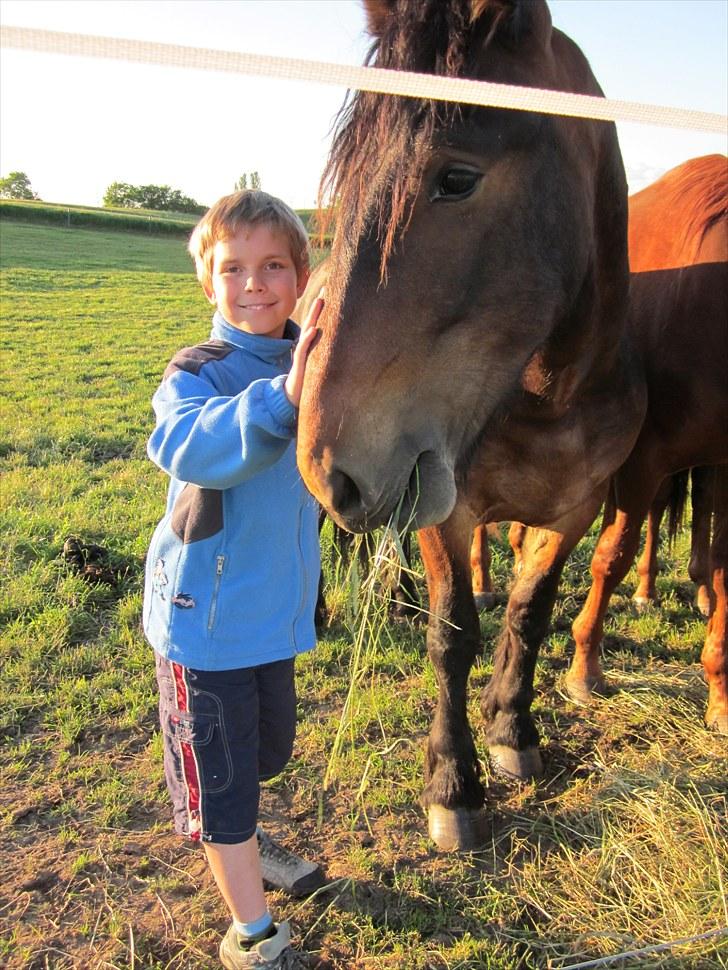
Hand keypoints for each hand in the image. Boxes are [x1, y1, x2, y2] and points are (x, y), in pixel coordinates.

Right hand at [284, 288, 323, 406]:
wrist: (292, 397)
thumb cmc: (306, 381)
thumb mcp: (318, 365)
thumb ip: (323, 355)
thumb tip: (339, 347)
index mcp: (310, 345)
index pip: (316, 323)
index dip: (322, 309)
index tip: (331, 292)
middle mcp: (305, 346)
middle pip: (312, 321)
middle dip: (318, 306)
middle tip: (326, 289)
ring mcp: (302, 353)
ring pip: (308, 331)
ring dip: (314, 316)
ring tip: (320, 302)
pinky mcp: (299, 364)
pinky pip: (303, 349)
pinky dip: (308, 339)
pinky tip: (314, 329)